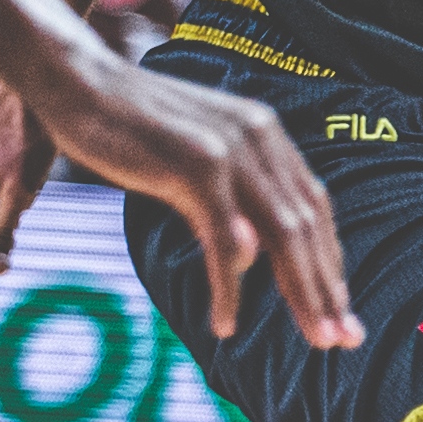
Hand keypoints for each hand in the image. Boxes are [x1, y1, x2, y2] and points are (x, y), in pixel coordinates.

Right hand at [25, 53, 356, 348]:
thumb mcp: (198, 154)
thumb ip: (234, 194)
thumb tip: (257, 251)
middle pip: (307, 228)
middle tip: (345, 339)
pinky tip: (227, 322)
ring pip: (281, 236)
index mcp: (267, 135)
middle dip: (328, 288)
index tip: (341, 309)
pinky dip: (229, 286)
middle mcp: (261, 138)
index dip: (330, 262)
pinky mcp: (195, 166)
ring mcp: (231, 151)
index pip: (314, 208)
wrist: (78, 82)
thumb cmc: (132, 125)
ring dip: (301, 293)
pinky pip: (223, 239)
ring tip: (316, 338)